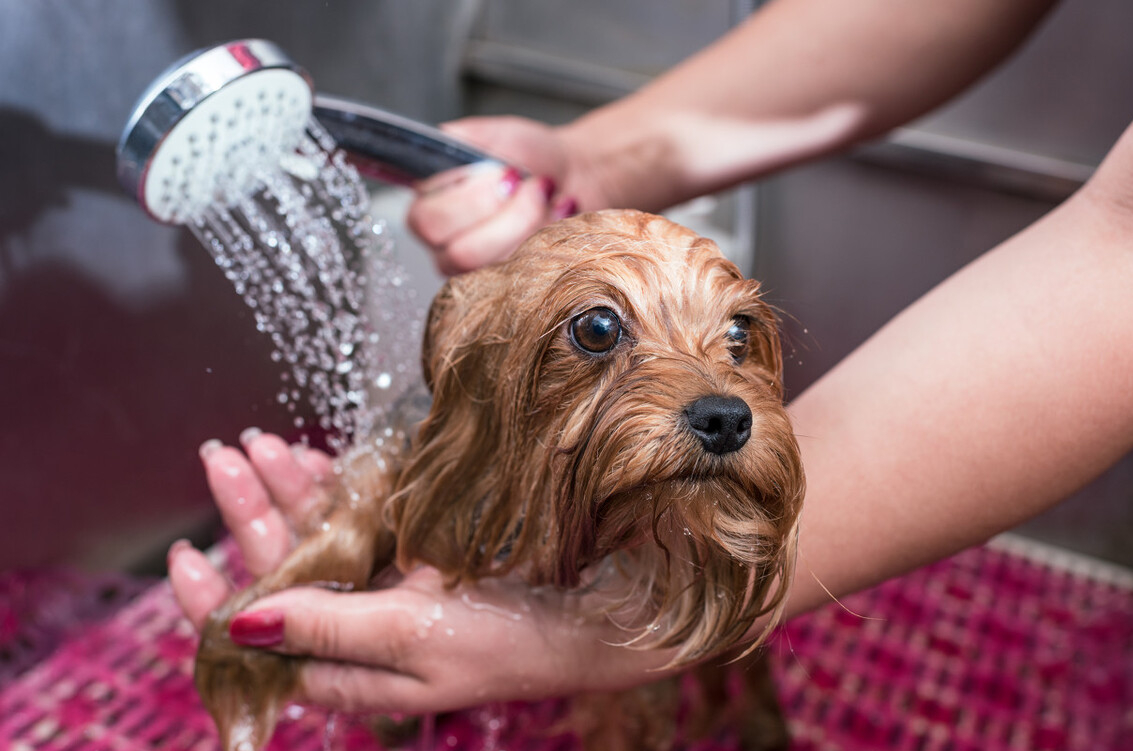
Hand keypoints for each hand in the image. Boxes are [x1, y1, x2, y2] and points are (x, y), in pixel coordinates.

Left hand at [168, 431, 673, 715]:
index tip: (184, 551)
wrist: (593, 613)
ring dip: (289, 490)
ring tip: (259, 444)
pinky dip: (335, 485)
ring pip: (318, 537)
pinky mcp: (417, 551)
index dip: (215, 598)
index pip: (262, 636)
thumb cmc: (508, 640)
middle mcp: (360, 628)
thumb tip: (237, 624)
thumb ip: (324, 627)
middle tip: (222, 457)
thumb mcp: (410, 636)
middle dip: (250, 514)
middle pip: (285, 571)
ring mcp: (388, 585)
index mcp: (350, 667)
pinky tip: (315, 456)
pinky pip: (361, 516)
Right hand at [407, 116, 585, 274]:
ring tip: (548, 193)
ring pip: (497, 266)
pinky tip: (561, 209)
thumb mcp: (489, 134)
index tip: (509, 174)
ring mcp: (475, 270)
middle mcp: (443, 245)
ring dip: (531, 225)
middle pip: (460, 253)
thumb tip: (439, 149)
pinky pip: (525, 273)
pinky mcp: (508, 282)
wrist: (569, 173)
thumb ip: (456, 140)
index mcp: (427, 206)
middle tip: (533, 185)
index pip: (428, 221)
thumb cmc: (526, 155)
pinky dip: (549, 235)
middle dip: (509, 216)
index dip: (472, 200)